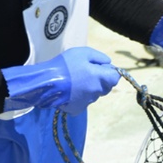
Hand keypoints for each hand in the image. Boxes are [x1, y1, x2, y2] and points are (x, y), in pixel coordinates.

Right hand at [2, 47, 120, 114]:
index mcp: (100, 78)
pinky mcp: (78, 109)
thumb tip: (109, 63)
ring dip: (89, 87)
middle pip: (106, 86)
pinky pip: (84, 101)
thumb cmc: (66, 65)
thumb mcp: (83, 53)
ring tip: (75, 80)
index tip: (100, 67)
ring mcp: (88, 102)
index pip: (116, 77)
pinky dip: (80, 96)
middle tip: (86, 72)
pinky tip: (70, 90)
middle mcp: (97, 92)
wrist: (47, 82)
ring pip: (94, 94)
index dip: (110, 71)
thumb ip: (99, 58)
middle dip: (100, 79)